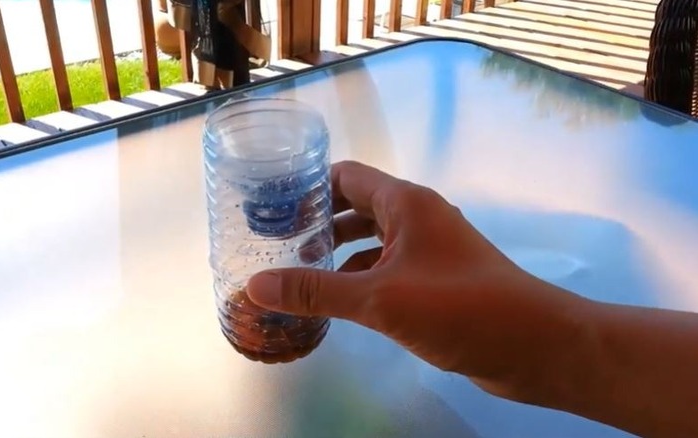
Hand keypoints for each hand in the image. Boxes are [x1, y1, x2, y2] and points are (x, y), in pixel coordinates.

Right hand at [246, 161, 588, 398]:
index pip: (346, 176)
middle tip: (273, 243)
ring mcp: (429, 251)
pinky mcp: (436, 282)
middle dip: (317, 223)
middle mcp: (417, 218)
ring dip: (336, 255)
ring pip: (371, 243)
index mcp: (406, 203)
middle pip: (355, 207)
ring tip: (294, 273)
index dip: (307, 186)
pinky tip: (334, 302)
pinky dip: (359, 280)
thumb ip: (316, 291)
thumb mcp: (379, 299)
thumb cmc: (459, 307)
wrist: (534, 346)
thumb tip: (255, 286)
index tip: (268, 206)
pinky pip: (386, 271)